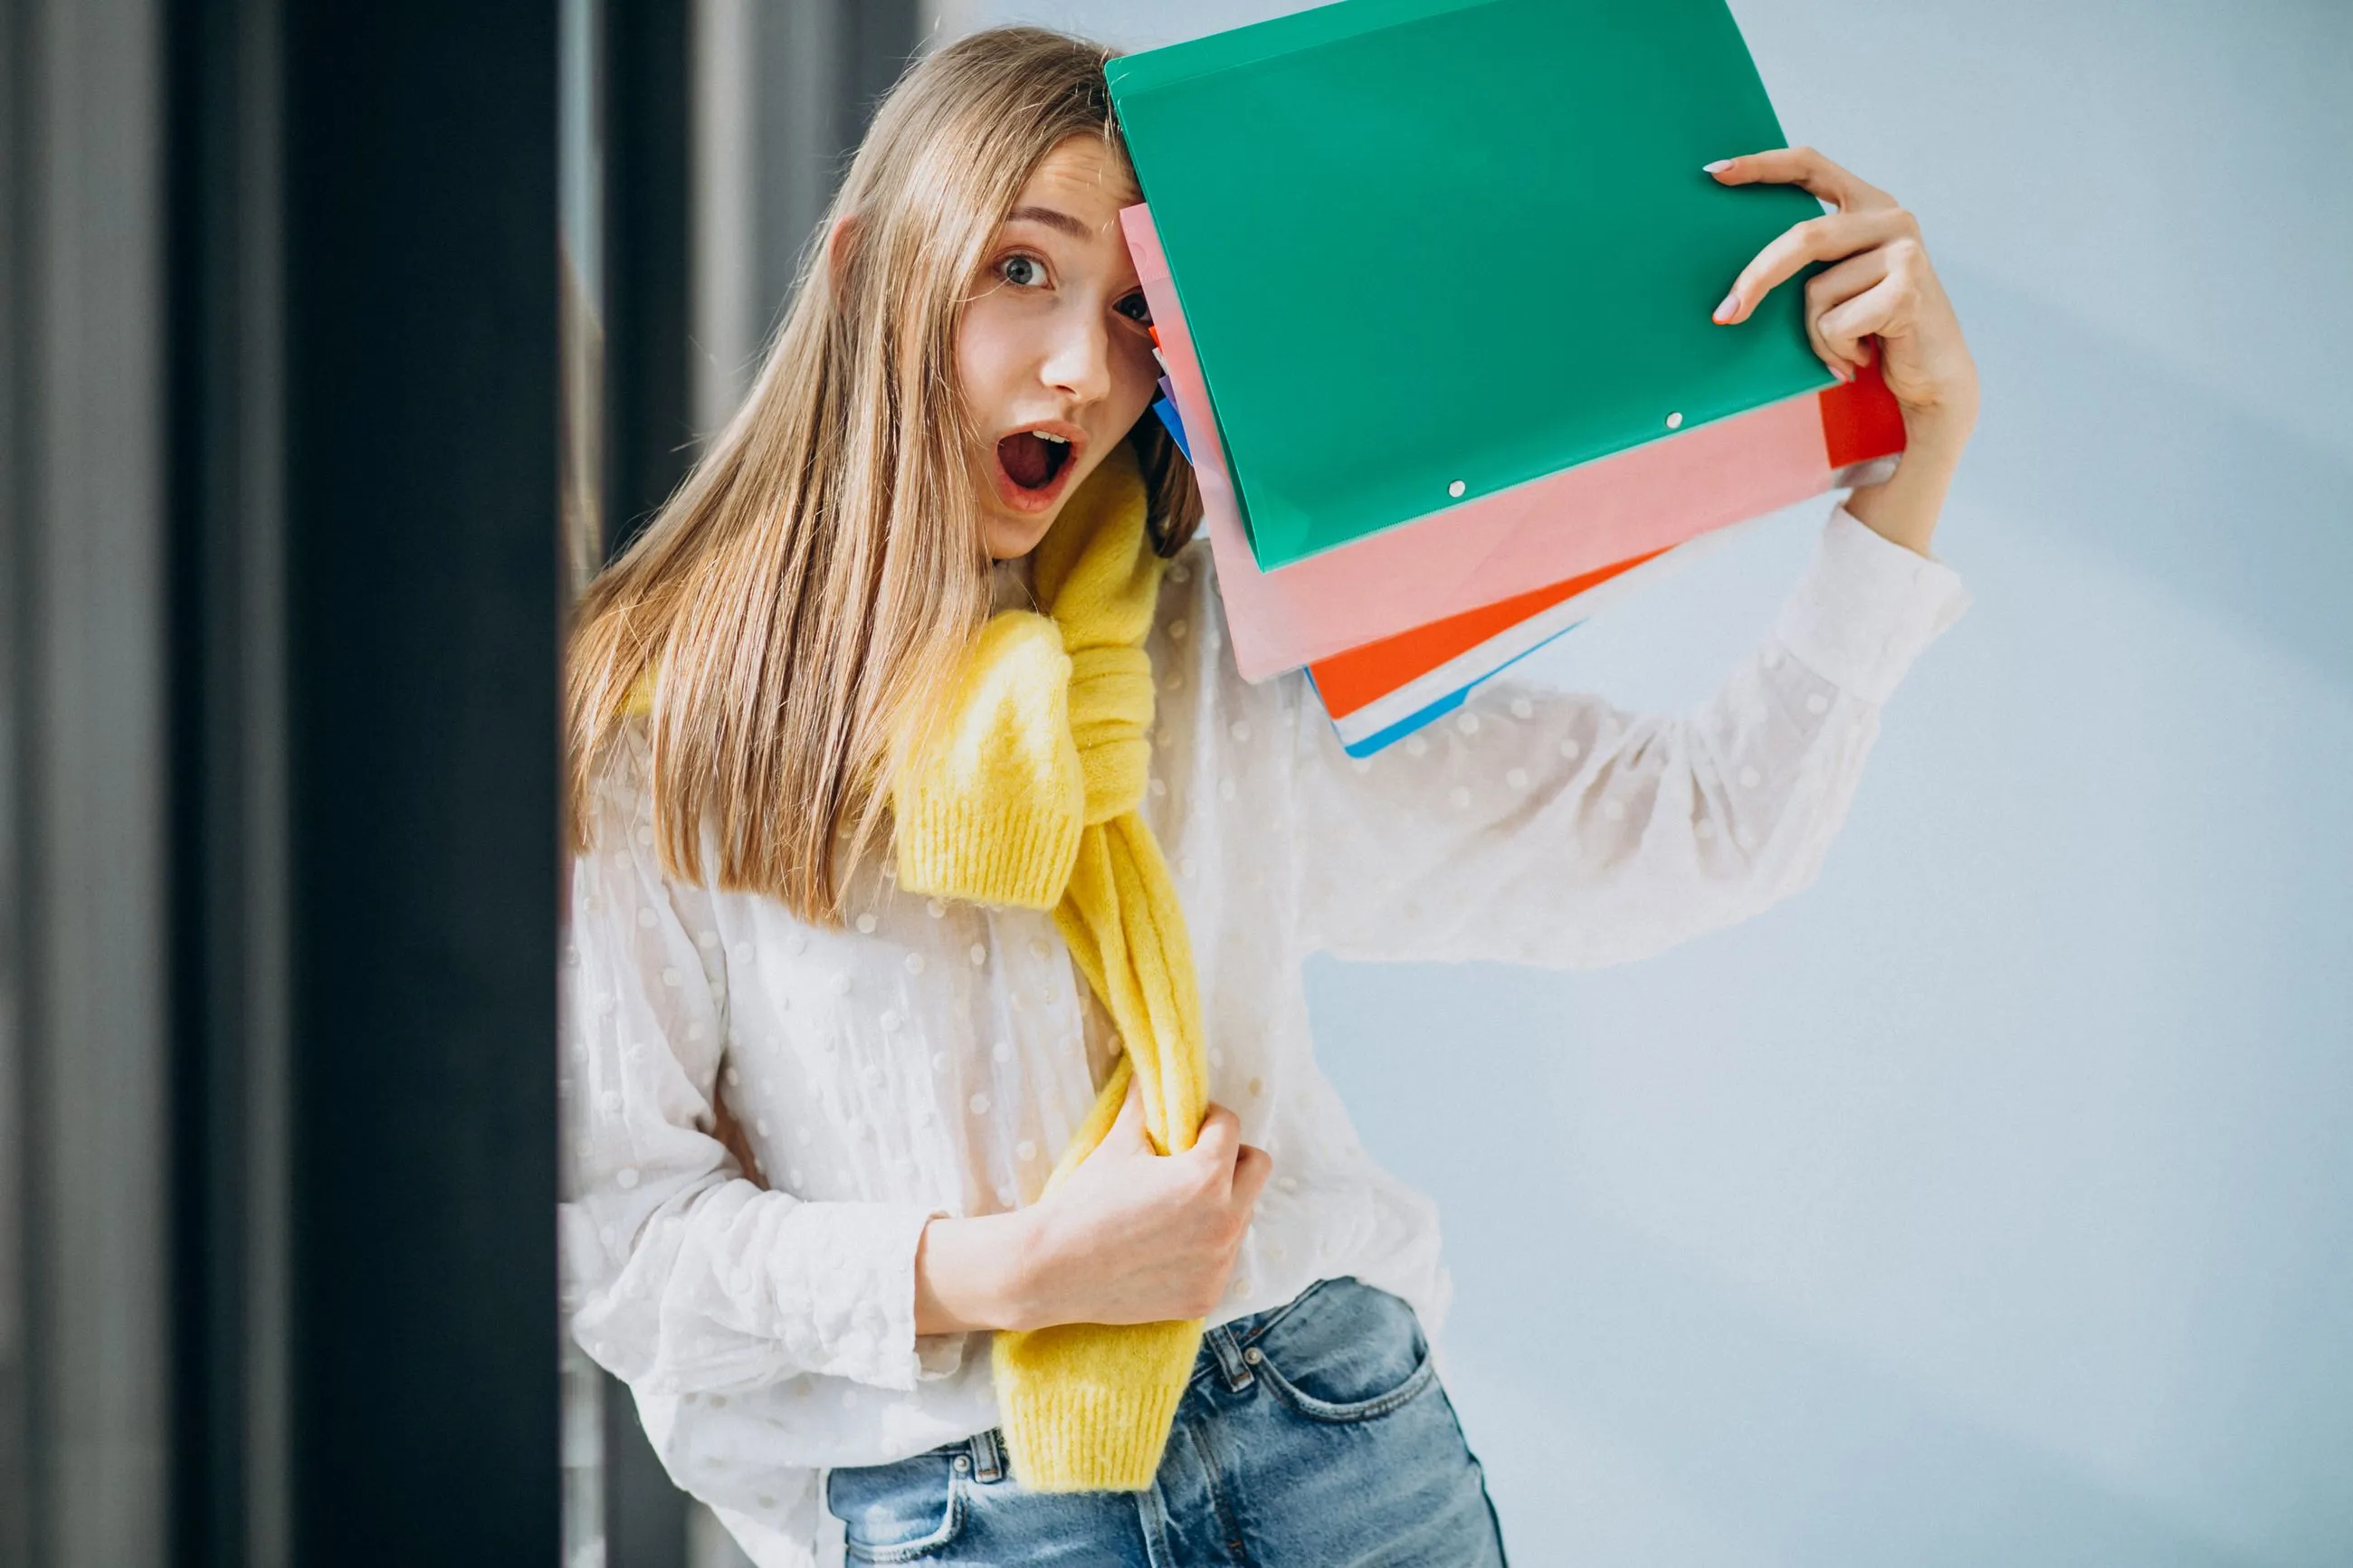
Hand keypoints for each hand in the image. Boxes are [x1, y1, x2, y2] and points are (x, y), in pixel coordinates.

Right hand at [913, 1080, 1270, 1333]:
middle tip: (1193, 1163)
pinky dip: (1204, 1248)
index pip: (1232, 1127)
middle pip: (1257, 1168)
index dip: (1207, 1120)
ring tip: (1175, 1208)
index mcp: (1206, 1177)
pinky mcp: (1207, 1295)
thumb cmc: (1085, 1200)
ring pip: (1242, 1216)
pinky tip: (1167, 1247)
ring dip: (1220, 1204)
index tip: (1186, 1128)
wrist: (1052, 1269)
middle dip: (1231, 1158)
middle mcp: (1224, 1221)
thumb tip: (1152, 1070)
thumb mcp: (1118, 1143)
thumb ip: (1146, 1103)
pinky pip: (1223, 1259)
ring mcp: (1218, 1264)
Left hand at [1706, 147, 1978, 442]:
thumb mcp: (1837, 284)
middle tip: (1724, 315)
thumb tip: (1733, 267)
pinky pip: (1835, 322)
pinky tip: (1860, 354)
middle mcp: (1891, 217)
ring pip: (1816, 291)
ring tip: (1843, 346)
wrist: (1932, 376)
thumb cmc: (1871, 329)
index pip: (1810, 166)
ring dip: (1816, 333)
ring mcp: (1904, 250)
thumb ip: (1808, 258)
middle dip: (1756, 280)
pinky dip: (1834, 348)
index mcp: (1867, 204)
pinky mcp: (1907, 289)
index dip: (1762, 165)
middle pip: (1803, 238)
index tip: (1715, 172)